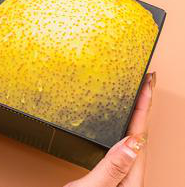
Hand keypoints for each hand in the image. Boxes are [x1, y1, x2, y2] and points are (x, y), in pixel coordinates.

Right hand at [65, 71, 154, 186]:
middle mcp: (130, 180)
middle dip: (145, 107)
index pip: (139, 136)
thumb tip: (131, 143)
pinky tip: (123, 127)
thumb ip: (112, 169)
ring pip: (134, 142)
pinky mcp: (112, 178)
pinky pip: (124, 148)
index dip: (143, 107)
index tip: (147, 84)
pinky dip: (126, 130)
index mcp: (131, 181)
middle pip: (142, 136)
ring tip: (139, 97)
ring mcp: (122, 179)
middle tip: (147, 82)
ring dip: (138, 117)